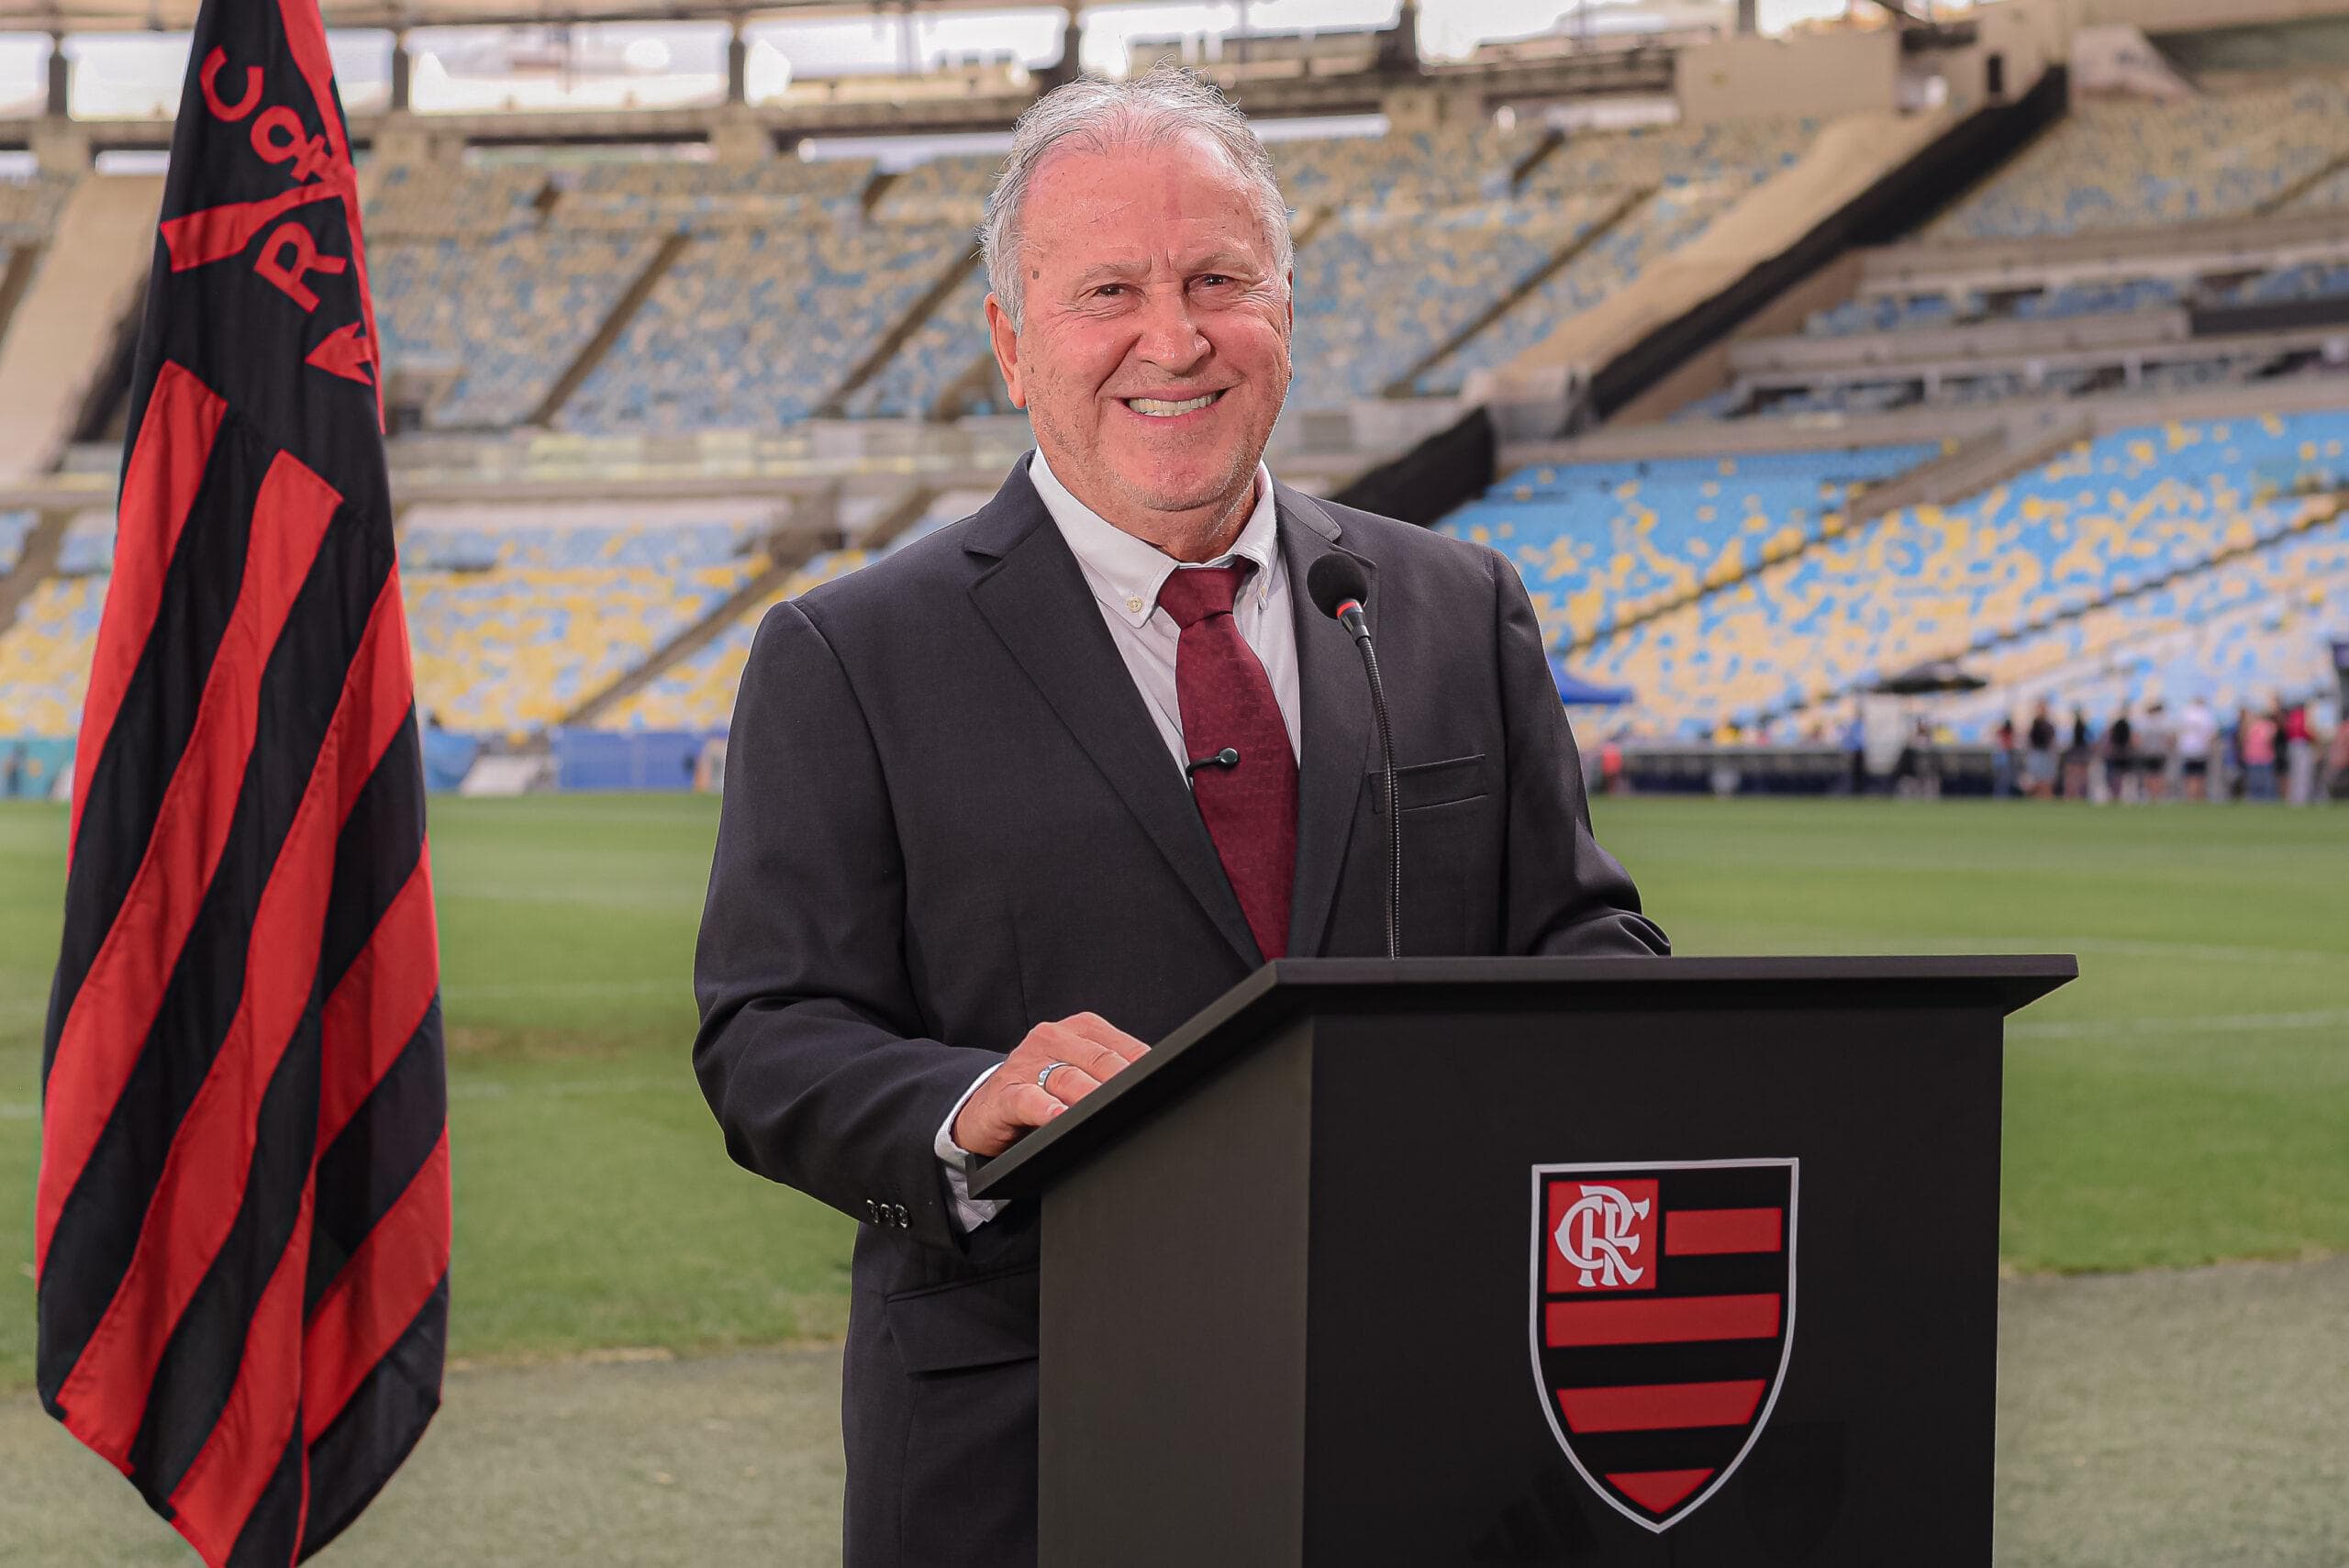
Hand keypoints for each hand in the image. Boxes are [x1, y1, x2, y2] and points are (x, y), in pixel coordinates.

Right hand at [951, 1012, 1149, 1157]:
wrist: (986, 1107)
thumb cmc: (1042, 1089)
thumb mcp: (1078, 1071)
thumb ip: (1111, 1073)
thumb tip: (1159, 1088)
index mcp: (1078, 1029)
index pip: (1120, 1045)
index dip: (1143, 1069)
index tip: (1163, 1087)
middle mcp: (1051, 1039)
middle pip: (1098, 1060)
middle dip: (1122, 1083)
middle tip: (1142, 1102)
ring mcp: (1026, 1064)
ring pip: (1067, 1078)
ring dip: (1090, 1097)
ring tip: (1107, 1111)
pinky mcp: (1005, 1093)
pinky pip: (1028, 1099)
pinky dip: (1046, 1109)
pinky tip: (1058, 1117)